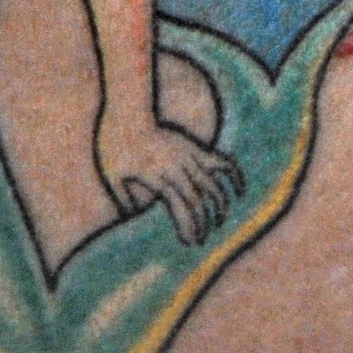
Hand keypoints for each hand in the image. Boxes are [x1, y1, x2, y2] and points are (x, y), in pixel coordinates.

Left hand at [95, 109, 244, 245]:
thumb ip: (124, 198)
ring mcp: (188, 155)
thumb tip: (132, 217)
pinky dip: (234, 175)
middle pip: (198, 200)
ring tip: (220, 221)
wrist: (127, 110)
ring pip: (213, 184)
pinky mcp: (193, 146)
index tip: (190, 242)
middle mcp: (176, 167)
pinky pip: (221, 161)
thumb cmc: (114, 144)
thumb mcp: (112, 174)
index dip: (189, 228)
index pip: (181, 208)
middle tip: (202, 239)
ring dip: (220, 205)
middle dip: (203, 223)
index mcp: (159, 177)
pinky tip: (240, 190)